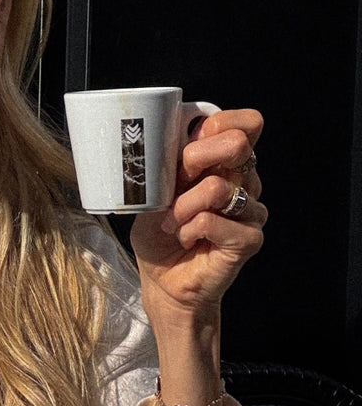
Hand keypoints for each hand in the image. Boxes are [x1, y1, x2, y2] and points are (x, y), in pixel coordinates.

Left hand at [130, 108, 265, 322]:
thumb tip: (180, 131)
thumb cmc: (159, 234)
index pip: (248, 123)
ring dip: (182, 207)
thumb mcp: (154, 190)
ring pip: (217, 187)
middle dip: (194, 160)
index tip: (187, 147)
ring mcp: (252, 210)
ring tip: (171, 224)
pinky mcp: (250, 239)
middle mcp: (245, 182)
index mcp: (227, 163)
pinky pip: (212, 220)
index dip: (218, 125)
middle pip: (238, 144)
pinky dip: (188, 230)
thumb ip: (170, 160)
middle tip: (173, 188)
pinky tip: (186, 239)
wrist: (163, 282)